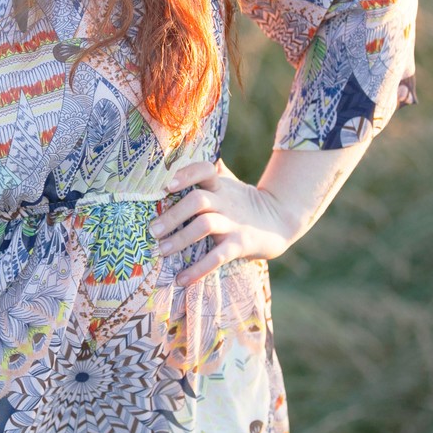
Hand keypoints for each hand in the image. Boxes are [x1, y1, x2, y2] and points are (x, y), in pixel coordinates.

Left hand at [148, 159, 294, 285]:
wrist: (279, 220)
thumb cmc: (243, 200)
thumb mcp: (228, 182)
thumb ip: (209, 171)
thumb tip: (184, 152)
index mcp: (219, 185)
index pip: (204, 170)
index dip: (186, 174)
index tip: (166, 185)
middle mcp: (224, 201)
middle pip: (197, 201)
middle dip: (173, 215)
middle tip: (152, 230)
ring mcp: (232, 223)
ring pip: (204, 226)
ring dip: (180, 239)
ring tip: (161, 251)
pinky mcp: (239, 245)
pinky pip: (217, 257)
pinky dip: (198, 270)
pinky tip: (182, 280)